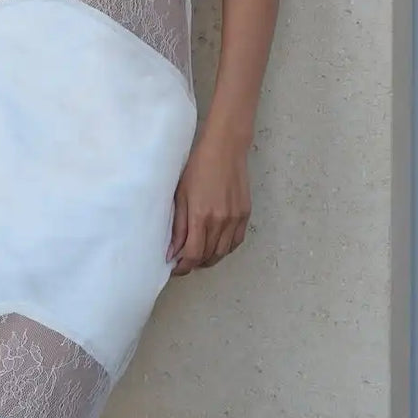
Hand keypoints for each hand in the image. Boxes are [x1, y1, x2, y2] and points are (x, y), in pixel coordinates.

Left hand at [167, 122, 251, 276]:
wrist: (225, 149)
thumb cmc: (198, 167)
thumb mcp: (181, 194)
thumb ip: (177, 225)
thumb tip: (173, 251)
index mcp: (200, 216)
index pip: (192, 254)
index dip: (183, 266)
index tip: (175, 268)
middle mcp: (220, 221)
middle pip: (208, 256)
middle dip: (194, 263)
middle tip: (184, 261)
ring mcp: (235, 219)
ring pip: (223, 252)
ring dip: (209, 258)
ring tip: (198, 255)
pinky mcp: (245, 214)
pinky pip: (236, 242)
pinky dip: (225, 249)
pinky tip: (216, 245)